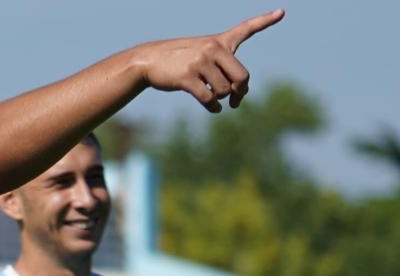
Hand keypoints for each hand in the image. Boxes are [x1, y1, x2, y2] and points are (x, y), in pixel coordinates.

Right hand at [139, 9, 284, 111]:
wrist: (149, 60)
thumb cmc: (178, 61)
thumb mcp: (200, 56)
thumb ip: (222, 71)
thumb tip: (235, 99)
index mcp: (219, 42)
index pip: (246, 29)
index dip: (265, 20)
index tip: (281, 12)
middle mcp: (212, 49)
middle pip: (242, 77)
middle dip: (240, 92)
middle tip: (236, 99)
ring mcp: (199, 63)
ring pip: (224, 91)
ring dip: (221, 99)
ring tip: (214, 98)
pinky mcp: (187, 77)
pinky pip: (209, 98)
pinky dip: (214, 107)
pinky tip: (214, 108)